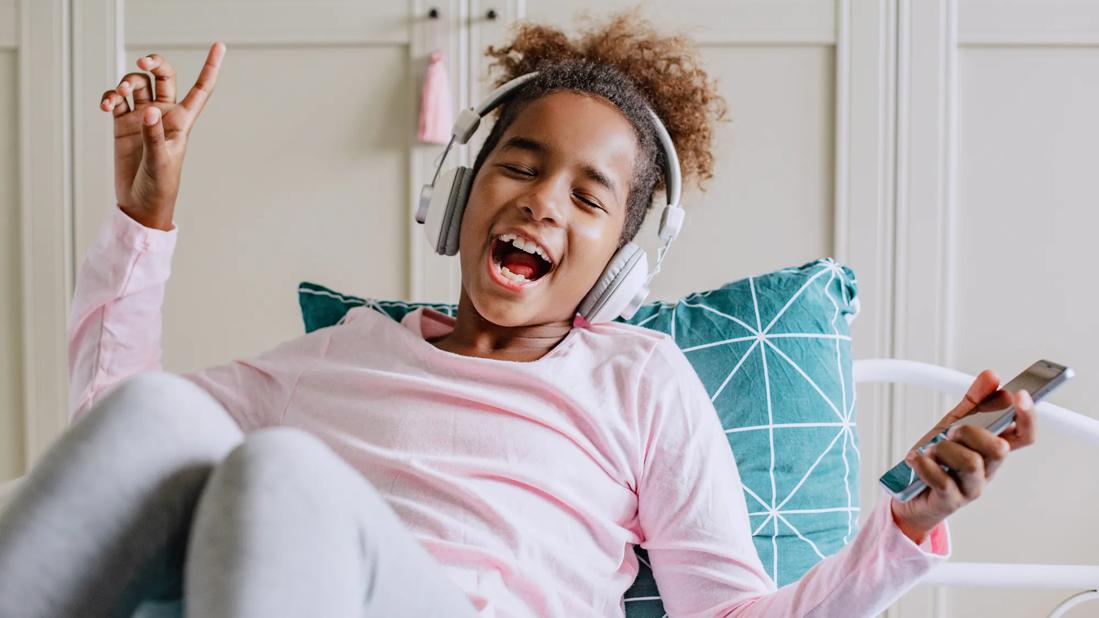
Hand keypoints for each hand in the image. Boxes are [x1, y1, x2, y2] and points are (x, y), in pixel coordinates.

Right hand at [100, 42, 225, 230]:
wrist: (140, 204)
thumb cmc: (160, 187)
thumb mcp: (161, 163)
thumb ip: (154, 136)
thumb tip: (149, 111)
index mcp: (182, 121)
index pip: (200, 88)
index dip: (210, 67)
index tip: (219, 46)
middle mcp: (164, 115)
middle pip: (163, 76)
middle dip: (153, 64)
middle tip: (142, 64)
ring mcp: (142, 118)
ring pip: (137, 85)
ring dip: (126, 81)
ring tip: (119, 94)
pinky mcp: (123, 124)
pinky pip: (116, 100)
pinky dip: (109, 96)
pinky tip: (106, 105)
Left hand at [890, 369, 1037, 542]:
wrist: (907, 492)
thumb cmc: (935, 460)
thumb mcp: (951, 425)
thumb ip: (973, 401)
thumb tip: (993, 376)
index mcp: (991, 450)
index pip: (1023, 436)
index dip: (1027, 417)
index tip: (1021, 395)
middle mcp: (987, 470)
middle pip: (999, 449)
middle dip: (971, 432)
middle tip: (952, 432)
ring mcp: (971, 487)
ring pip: (971, 463)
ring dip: (944, 449)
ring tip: (930, 450)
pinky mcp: (951, 501)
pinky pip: (943, 481)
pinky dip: (925, 465)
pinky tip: (916, 460)